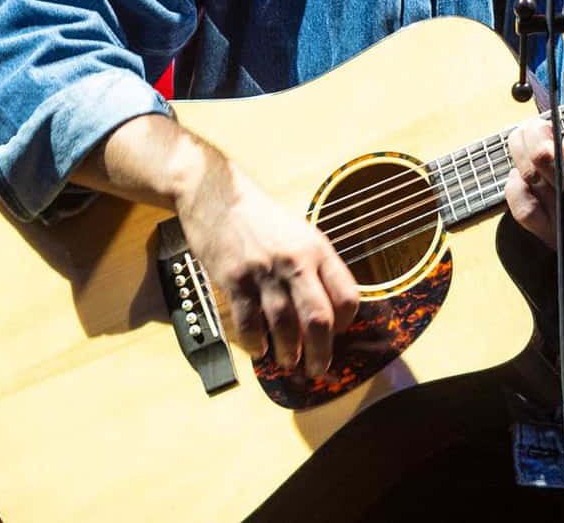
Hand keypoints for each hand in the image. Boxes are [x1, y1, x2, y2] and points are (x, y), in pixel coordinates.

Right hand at [174, 152, 360, 375]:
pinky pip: (248, 322)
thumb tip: (328, 308)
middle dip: (321, 352)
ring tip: (290, 364)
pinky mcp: (235, 279)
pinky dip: (255, 342)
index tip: (338, 334)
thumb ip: (315, 266)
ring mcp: (264, 271)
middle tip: (319, 369)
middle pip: (318, 318)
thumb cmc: (260, 217)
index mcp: (317, 249)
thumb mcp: (300, 232)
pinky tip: (258, 350)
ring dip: (289, 353)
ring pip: (285, 325)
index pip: (347, 295)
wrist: (216, 195)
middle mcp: (295, 261)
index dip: (346, 322)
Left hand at [503, 84, 563, 277]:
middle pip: (542, 157)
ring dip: (519, 151)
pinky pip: (521, 207)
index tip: (562, 114)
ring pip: (528, 176)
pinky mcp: (551, 232)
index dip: (562, 122)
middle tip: (537, 124)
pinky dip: (513, 186)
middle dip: (533, 132)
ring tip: (524, 138)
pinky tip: (519, 172)